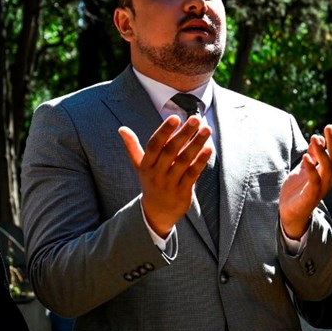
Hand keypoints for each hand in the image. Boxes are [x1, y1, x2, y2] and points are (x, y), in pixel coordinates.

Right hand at [119, 116, 212, 237]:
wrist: (156, 213)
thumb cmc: (151, 182)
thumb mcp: (139, 166)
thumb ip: (132, 147)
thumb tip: (121, 129)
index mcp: (145, 165)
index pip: (154, 145)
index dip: (164, 131)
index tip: (175, 117)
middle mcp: (156, 173)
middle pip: (171, 151)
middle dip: (184, 134)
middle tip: (196, 119)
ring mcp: (169, 183)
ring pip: (184, 161)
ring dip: (196, 144)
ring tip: (207, 130)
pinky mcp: (182, 192)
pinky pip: (192, 174)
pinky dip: (201, 161)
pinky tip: (209, 149)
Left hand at [280, 125, 331, 238]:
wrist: (290, 212)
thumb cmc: (298, 189)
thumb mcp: (305, 168)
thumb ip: (312, 155)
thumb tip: (318, 138)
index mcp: (328, 173)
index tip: (331, 126)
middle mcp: (328, 180)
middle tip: (328, 127)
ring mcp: (321, 188)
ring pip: (327, 168)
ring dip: (322, 152)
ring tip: (315, 137)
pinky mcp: (311, 196)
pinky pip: (314, 181)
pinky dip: (311, 169)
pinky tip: (306, 157)